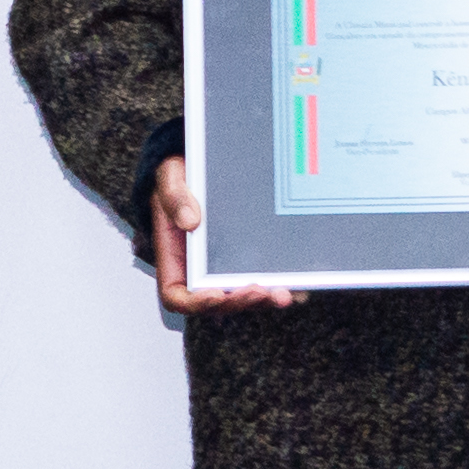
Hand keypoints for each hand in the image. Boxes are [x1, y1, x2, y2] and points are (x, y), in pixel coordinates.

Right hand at [149, 155, 302, 310]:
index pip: (177, 296)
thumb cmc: (180, 177)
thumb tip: (190, 221)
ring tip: (282, 294)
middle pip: (218, 302)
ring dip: (263, 299)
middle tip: (259, 291)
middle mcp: (200, 272)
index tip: (214, 295)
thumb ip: (175, 198)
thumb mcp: (170, 179)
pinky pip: (263, 279)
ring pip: (243, 296)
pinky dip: (279, 286)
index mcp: (175, 260)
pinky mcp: (249, 259)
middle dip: (239, 301)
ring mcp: (225, 268)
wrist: (204, 166)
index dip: (196, 303)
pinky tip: (298, 286)